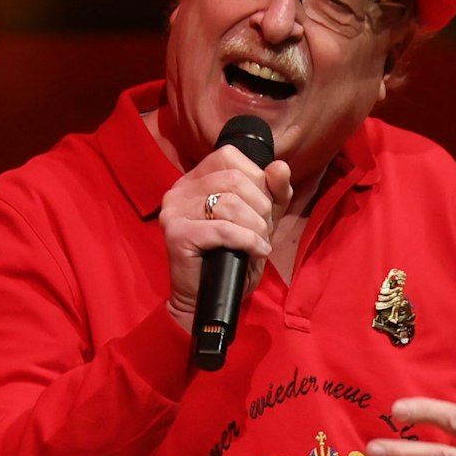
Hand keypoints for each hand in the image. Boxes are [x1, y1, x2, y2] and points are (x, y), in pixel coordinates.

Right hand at [159, 146, 293, 332]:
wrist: (207, 298)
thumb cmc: (232, 258)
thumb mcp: (261, 220)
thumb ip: (274, 192)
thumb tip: (280, 166)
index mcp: (196, 178)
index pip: (230, 156)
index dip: (256, 179)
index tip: (262, 208)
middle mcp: (180, 189)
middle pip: (233, 178)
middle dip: (260, 207)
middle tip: (264, 231)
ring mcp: (175, 210)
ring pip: (229, 203)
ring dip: (255, 226)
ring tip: (259, 243)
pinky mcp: (176, 233)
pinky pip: (222, 228)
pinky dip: (247, 240)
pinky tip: (256, 252)